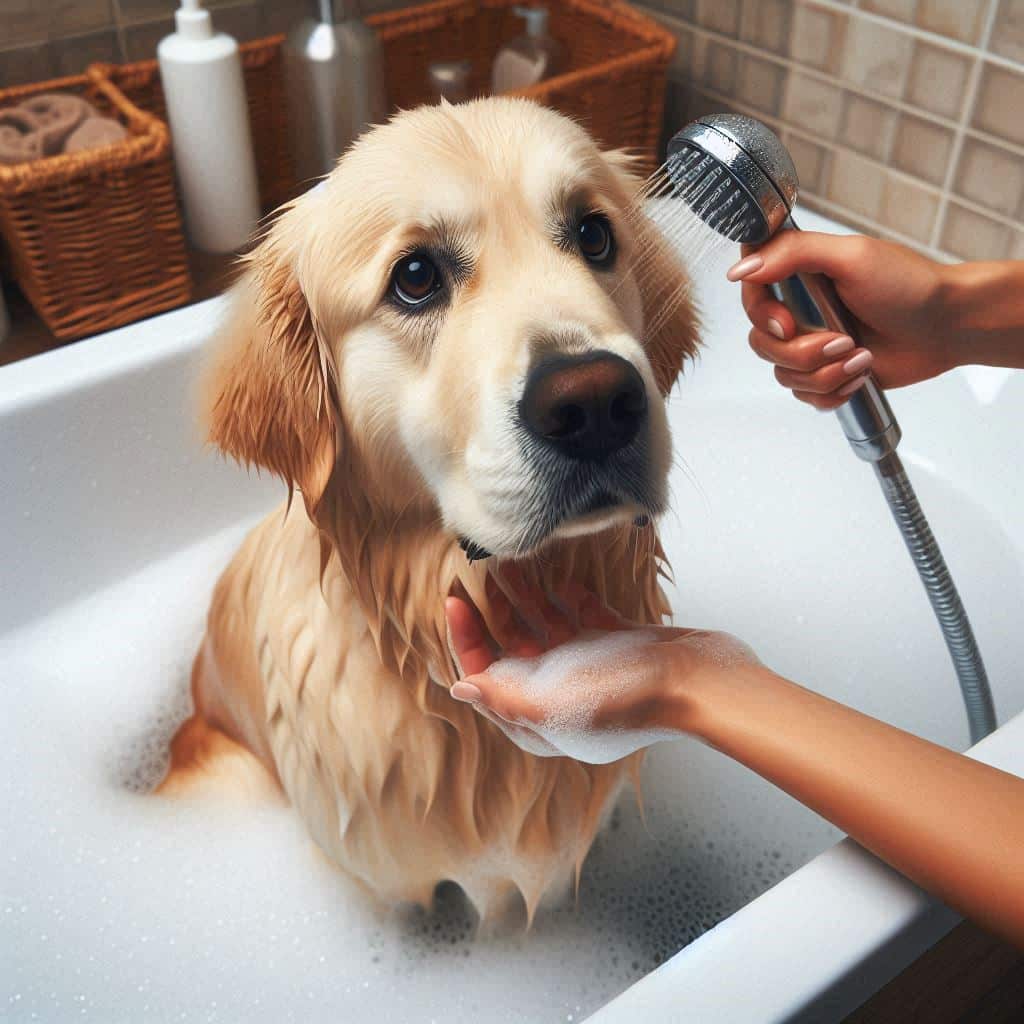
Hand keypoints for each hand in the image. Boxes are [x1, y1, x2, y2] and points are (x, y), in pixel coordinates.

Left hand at [444, 575, 758, 762]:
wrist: (702, 681)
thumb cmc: (628, 694)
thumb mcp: (554, 700)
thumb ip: (504, 697)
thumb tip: (460, 689)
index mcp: (540, 716)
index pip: (487, 676)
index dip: (466, 639)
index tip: (456, 599)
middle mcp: (562, 693)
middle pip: (514, 649)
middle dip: (494, 613)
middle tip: (481, 572)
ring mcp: (593, 668)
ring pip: (547, 628)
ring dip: (526, 598)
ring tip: (510, 563)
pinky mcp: (621, 646)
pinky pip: (585, 618)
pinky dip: (570, 599)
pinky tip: (560, 578)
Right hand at [728, 232, 954, 409]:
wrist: (948, 327)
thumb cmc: (910, 285)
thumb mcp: (851, 256)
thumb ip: (793, 254)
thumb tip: (742, 267)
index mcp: (800, 275)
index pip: (750, 293)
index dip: (762, 315)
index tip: (788, 323)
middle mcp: (800, 310)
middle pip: (762, 343)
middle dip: (802, 352)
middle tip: (843, 340)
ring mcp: (811, 344)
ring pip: (783, 374)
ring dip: (824, 373)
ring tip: (861, 357)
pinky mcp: (826, 374)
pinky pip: (804, 396)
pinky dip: (833, 391)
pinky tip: (860, 374)